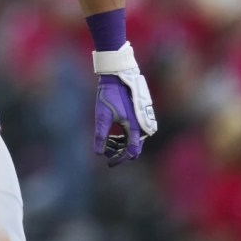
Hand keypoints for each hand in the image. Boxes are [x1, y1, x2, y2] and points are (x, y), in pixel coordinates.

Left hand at [92, 42, 157, 166]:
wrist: (118, 76)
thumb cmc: (110, 95)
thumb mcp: (102, 115)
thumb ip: (100, 135)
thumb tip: (98, 153)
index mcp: (136, 128)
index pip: (131, 152)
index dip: (120, 160)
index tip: (108, 164)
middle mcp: (143, 127)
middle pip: (133, 148)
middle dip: (119, 153)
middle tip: (106, 153)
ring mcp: (142, 122)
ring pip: (133, 141)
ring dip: (120, 145)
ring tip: (106, 143)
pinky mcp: (139, 118)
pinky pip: (133, 133)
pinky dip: (123, 137)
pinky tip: (111, 136)